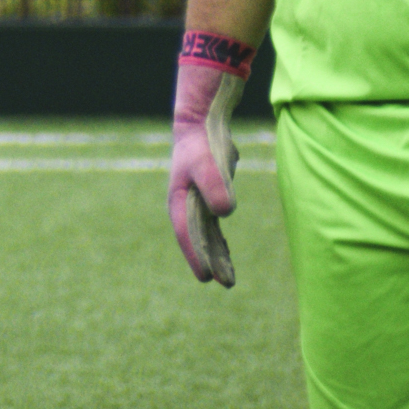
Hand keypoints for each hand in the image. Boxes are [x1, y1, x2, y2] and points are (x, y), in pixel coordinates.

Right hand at [169, 64, 245, 286]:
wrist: (200, 125)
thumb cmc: (201, 145)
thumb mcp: (208, 164)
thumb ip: (216, 186)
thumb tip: (225, 212)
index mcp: (179, 201)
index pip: (188, 234)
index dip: (197, 255)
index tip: (207, 276)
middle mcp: (185, 206)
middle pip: (198, 240)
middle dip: (210, 261)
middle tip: (226, 283)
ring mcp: (195, 204)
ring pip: (206, 236)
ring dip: (216, 255)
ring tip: (229, 278)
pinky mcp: (206, 198)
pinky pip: (212, 228)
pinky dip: (219, 242)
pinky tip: (226, 253)